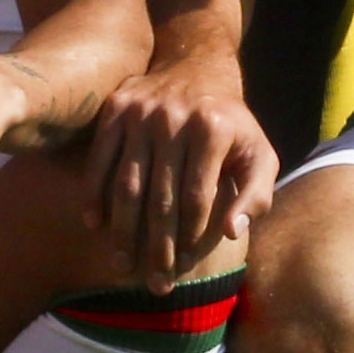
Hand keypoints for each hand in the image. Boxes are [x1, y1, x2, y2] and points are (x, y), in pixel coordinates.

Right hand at [85, 51, 274, 287]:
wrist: (194, 67)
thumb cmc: (231, 123)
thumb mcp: (259, 152)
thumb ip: (255, 194)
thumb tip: (230, 233)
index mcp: (213, 129)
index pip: (197, 196)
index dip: (190, 235)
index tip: (184, 265)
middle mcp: (174, 118)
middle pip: (161, 197)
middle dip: (157, 247)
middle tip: (155, 285)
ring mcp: (140, 113)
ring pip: (127, 184)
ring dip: (123, 231)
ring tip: (123, 265)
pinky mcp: (114, 109)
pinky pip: (100, 160)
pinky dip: (94, 194)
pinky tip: (95, 224)